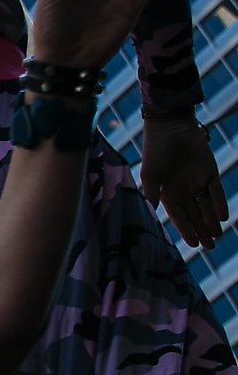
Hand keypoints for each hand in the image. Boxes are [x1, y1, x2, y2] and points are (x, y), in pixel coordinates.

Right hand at [141, 119, 227, 249]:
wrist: (171, 127)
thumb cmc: (156, 149)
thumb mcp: (150, 172)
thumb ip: (152, 190)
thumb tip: (152, 210)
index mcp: (167, 193)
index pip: (178, 216)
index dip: (186, 230)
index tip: (192, 245)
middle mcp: (183, 191)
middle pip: (194, 215)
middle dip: (202, 231)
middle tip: (210, 247)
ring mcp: (197, 182)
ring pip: (206, 207)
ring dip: (211, 222)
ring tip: (217, 237)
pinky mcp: (210, 173)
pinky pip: (216, 192)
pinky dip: (219, 204)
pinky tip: (222, 218)